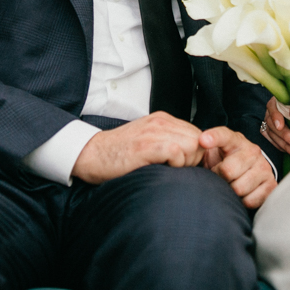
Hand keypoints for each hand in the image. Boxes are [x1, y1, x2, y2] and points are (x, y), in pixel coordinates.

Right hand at [72, 111, 204, 183]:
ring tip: (169, 169)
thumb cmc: (119, 153)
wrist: (92, 154)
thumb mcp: (147, 140)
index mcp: (162, 119)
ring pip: (191, 144)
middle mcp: (160, 122)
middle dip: (194, 157)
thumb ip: (167, 141)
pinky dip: (175, 164)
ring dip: (186, 161)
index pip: (196, 133)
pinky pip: (176, 153)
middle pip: (198, 139)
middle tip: (177, 169)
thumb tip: (191, 155)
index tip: (184, 164)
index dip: (195, 152)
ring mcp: (153, 132)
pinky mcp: (146, 146)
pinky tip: (162, 169)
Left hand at [199, 127, 276, 208]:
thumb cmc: (224, 163)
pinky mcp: (271, 185)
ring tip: (231, 185)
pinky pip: (250, 200)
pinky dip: (243, 201)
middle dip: (220, 178)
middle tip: (220, 178)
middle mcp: (252, 150)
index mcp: (235, 140)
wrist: (246, 174)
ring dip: (231, 191)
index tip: (202, 140)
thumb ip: (202, 152)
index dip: (213, 137)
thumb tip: (192, 155)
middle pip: (228, 170)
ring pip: (239, 188)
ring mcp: (264, 167)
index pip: (224, 135)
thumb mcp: (213, 153)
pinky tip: (243, 193)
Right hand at [262, 98, 289, 160]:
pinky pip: (272, 141)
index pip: (273, 108)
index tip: (280, 126)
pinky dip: (282, 147)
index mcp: (278, 101)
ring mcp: (269, 121)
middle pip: (273, 124)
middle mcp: (271, 111)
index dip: (275, 117)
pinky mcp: (269, 131)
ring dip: (285, 146)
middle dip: (285, 136)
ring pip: (272, 135)